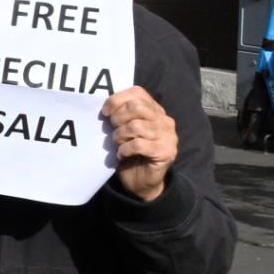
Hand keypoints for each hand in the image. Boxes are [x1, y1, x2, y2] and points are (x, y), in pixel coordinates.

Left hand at [105, 85, 177, 202]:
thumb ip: (121, 115)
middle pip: (136, 108)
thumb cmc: (129, 152)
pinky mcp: (166, 152)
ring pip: (136, 126)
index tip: (105, 113)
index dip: (117, 100)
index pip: (137, 93)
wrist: (141, 180)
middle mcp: (165, 120)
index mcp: (155, 110)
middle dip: (117, 119)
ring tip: (118, 144)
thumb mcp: (124, 129)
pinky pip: (139, 145)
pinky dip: (125, 149)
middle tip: (113, 131)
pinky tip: (122, 154)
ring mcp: (168, 136)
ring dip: (120, 136)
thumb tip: (105, 107)